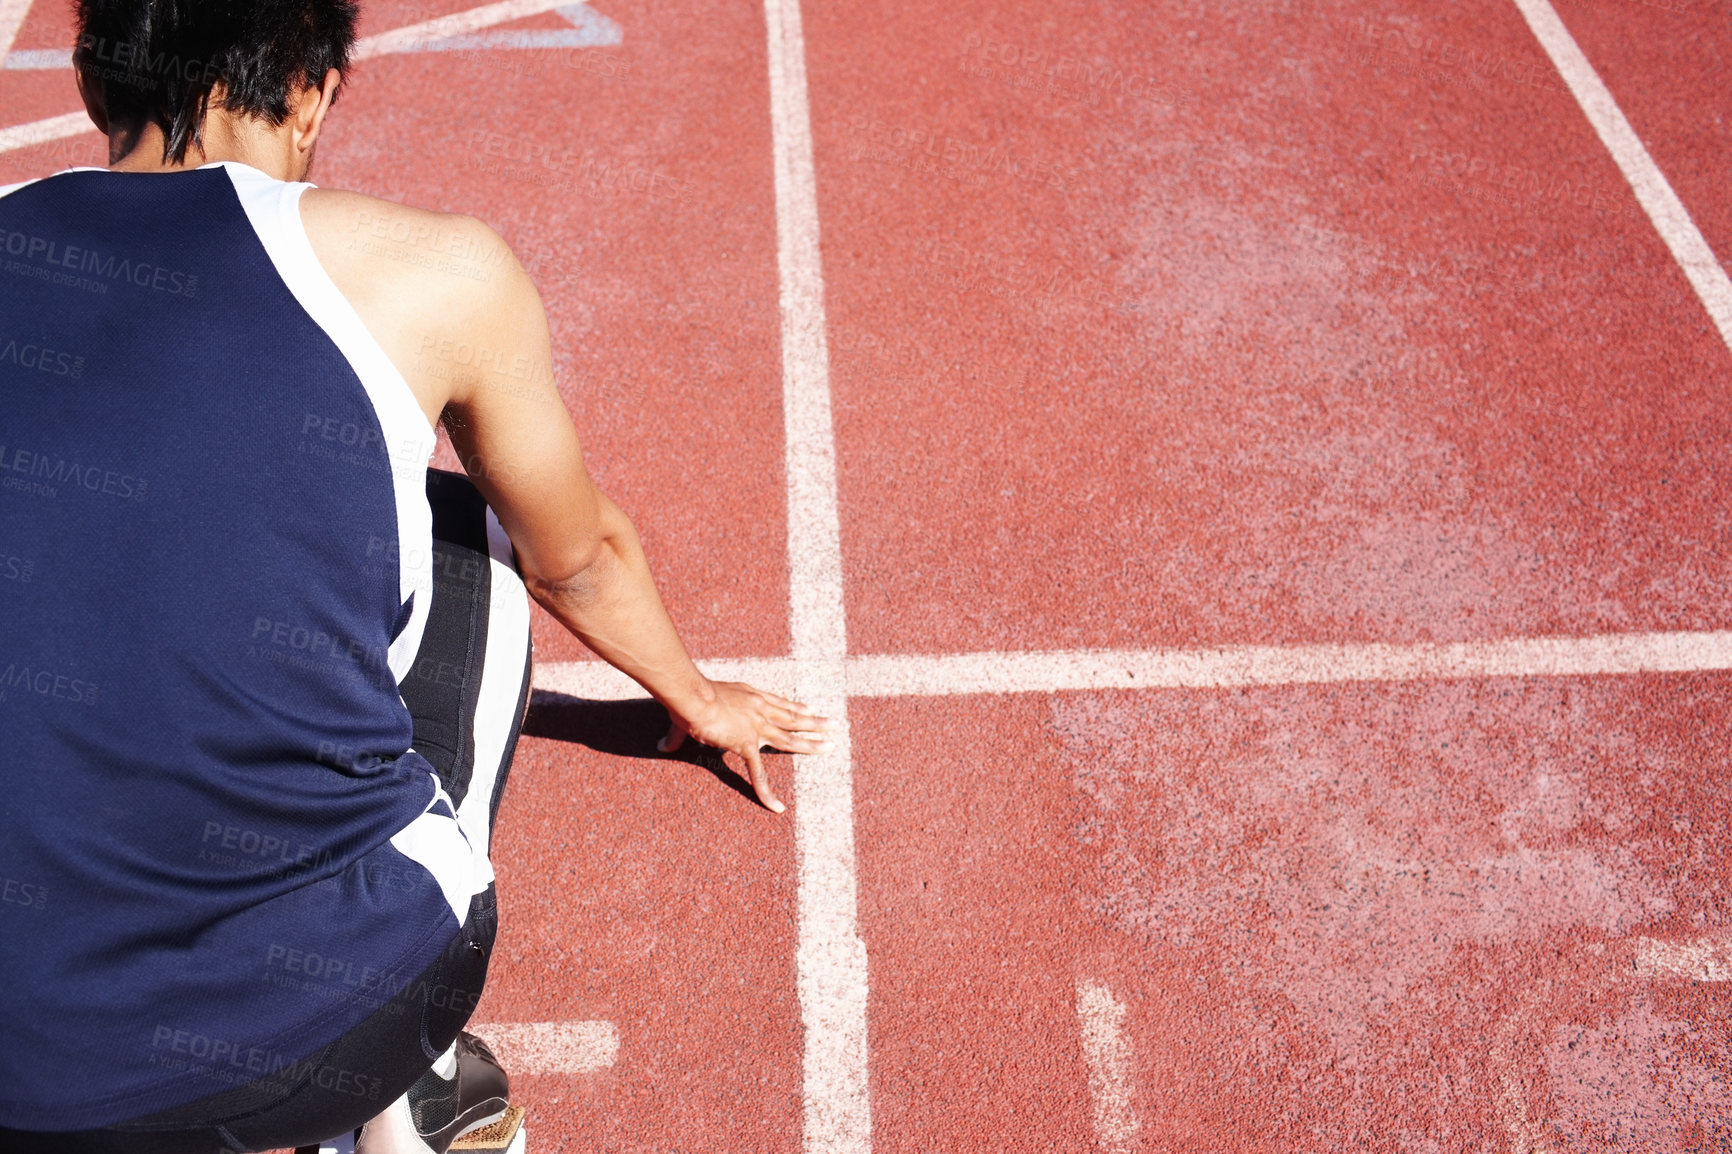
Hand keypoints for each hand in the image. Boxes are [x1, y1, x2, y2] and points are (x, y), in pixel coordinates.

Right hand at [657, 681, 831, 812]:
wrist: (692, 696)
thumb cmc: (687, 698)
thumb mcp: (686, 712)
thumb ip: (677, 734)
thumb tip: (661, 746)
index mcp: (750, 697)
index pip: (779, 703)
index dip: (797, 708)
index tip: (811, 711)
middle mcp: (759, 709)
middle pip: (793, 717)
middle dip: (815, 722)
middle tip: (834, 725)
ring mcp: (756, 727)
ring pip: (790, 738)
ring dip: (812, 742)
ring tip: (831, 746)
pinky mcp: (747, 744)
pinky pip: (759, 773)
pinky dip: (767, 792)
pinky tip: (777, 807)